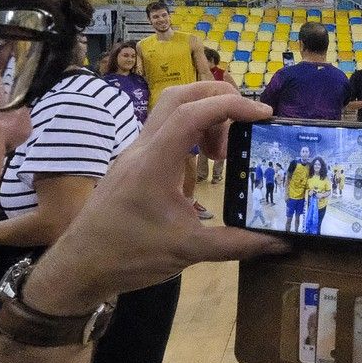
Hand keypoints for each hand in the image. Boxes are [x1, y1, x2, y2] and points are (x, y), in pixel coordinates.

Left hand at [25, 81, 291, 315]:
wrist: (79, 266)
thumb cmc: (130, 256)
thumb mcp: (189, 251)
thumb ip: (238, 243)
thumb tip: (281, 242)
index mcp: (155, 162)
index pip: (195, 112)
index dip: (233, 105)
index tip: (264, 114)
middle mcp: (142, 148)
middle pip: (181, 96)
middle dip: (220, 97)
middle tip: (248, 120)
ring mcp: (134, 153)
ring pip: (170, 110)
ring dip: (205, 116)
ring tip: (223, 153)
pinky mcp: (132, 164)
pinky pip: (164, 130)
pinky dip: (191, 133)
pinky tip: (202, 164)